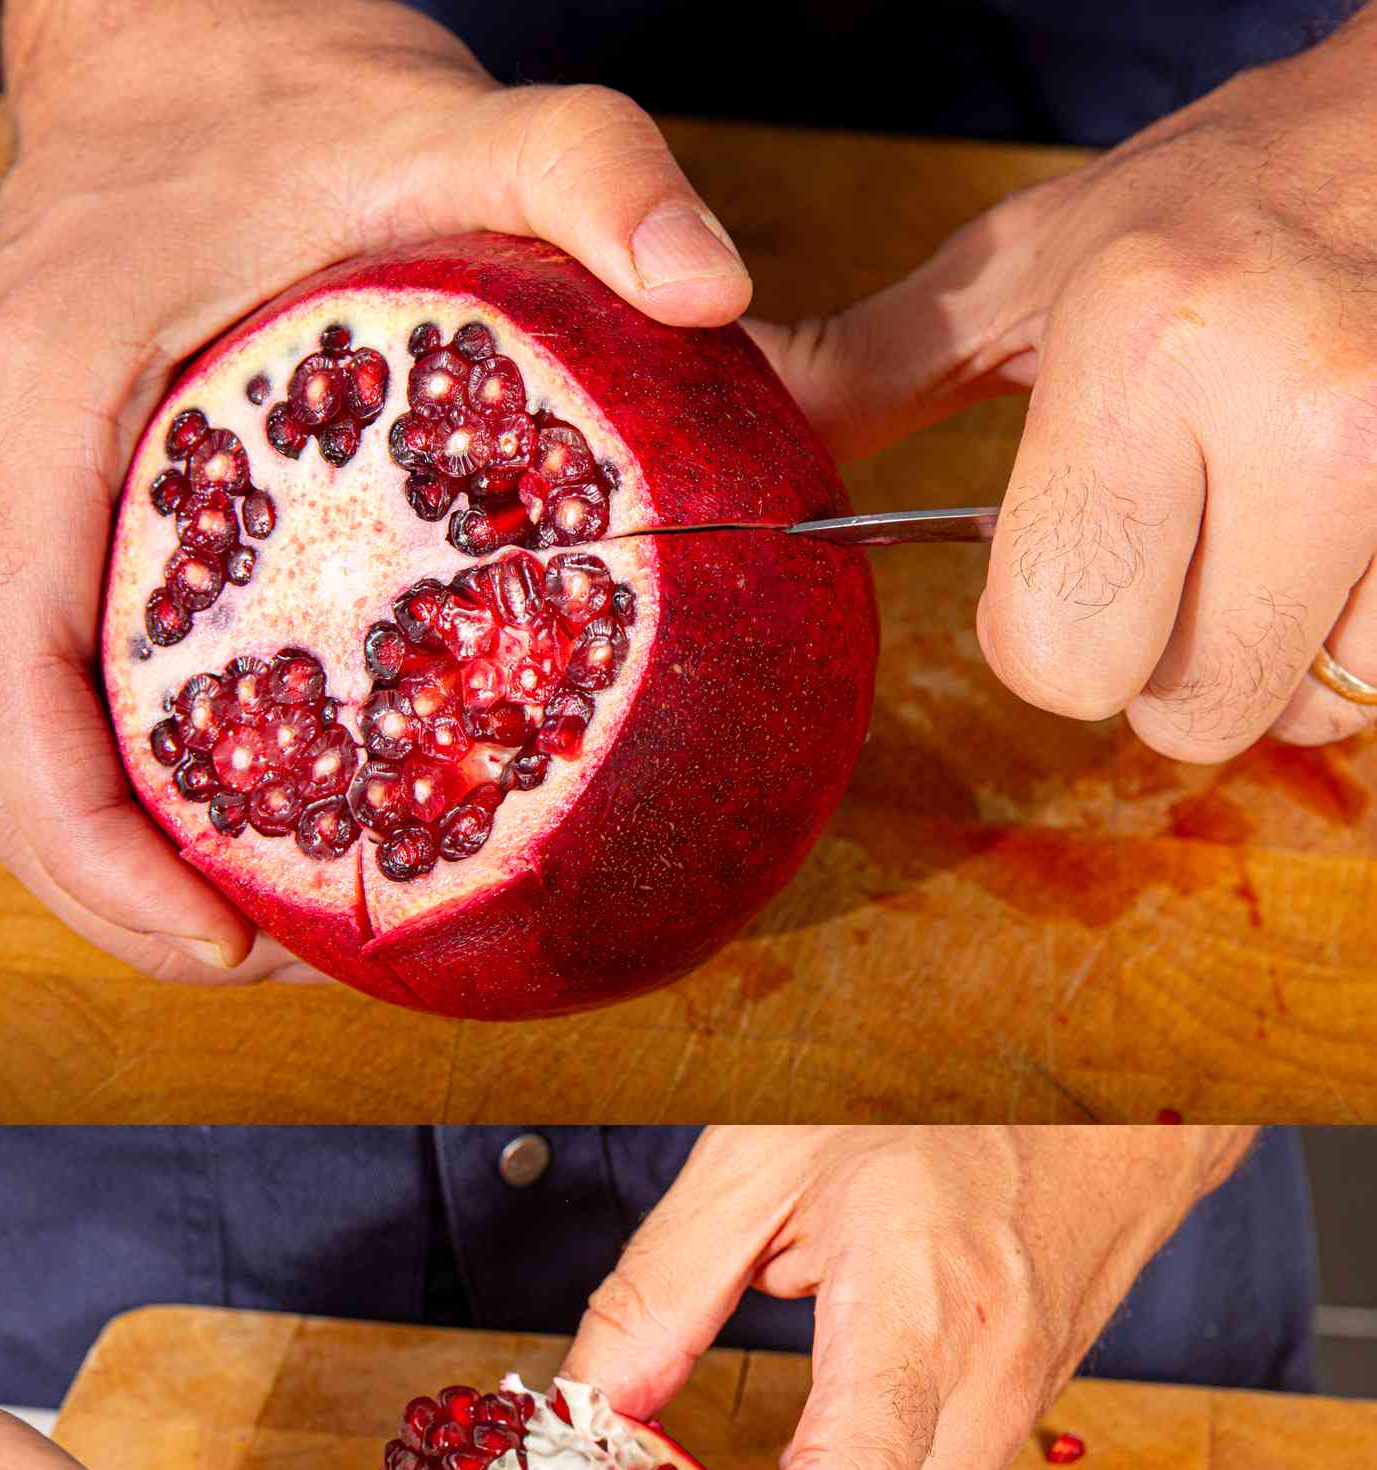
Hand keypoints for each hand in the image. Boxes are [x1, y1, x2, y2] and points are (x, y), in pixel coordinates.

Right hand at [0, 0, 748, 982]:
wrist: (190, 56)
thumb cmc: (299, 110)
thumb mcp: (464, 120)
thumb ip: (594, 174)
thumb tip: (716, 287)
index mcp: (52, 415)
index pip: (13, 681)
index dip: (97, 845)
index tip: (220, 939)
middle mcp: (2, 486)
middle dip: (119, 900)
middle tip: (280, 967)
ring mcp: (18, 522)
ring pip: (14, 755)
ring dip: (121, 873)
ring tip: (276, 937)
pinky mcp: (62, 544)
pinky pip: (62, 707)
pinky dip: (137, 801)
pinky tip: (265, 836)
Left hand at [753, 14, 1376, 759]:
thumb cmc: (1226, 200)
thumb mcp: (1030, 267)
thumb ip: (868, 376)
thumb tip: (713, 462)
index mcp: (1147, 338)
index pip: (1058, 656)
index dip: (1056, 633)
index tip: (1086, 546)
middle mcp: (1301, 401)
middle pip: (1186, 715)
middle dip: (1168, 663)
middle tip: (1190, 543)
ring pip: (1309, 712)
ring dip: (1281, 654)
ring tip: (1285, 521)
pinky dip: (1368, 635)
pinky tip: (1354, 528)